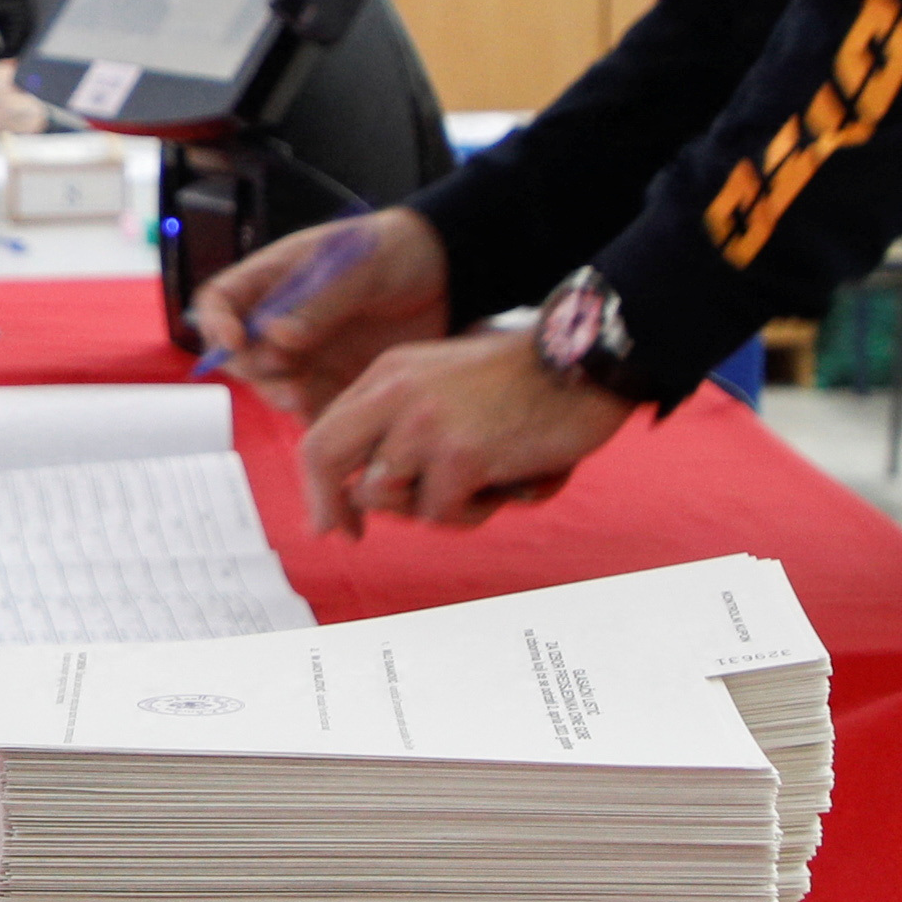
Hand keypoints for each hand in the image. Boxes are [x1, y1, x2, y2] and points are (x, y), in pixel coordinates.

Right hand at [189, 207, 448, 411]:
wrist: (448, 275)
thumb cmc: (398, 251)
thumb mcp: (360, 267)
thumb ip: (321, 301)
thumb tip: (277, 336)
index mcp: (276, 278)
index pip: (221, 300)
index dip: (216, 323)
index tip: (235, 342)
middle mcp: (282, 319)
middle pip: (241, 353)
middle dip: (253, 370)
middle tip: (284, 376)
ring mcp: (308, 352)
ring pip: (272, 384)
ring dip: (280, 396)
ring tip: (305, 398)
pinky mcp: (335, 380)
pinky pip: (313, 406)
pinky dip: (316, 417)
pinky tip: (334, 416)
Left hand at [294, 331, 634, 539]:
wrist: (582, 366)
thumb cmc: (521, 385)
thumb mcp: (442, 387)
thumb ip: (398, 426)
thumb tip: (356, 493)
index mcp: (388, 374)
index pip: (323, 432)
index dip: (318, 485)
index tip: (334, 520)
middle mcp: (396, 392)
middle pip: (324, 457)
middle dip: (332, 506)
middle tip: (352, 535)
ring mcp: (425, 424)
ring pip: (386, 497)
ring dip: (427, 508)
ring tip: (473, 487)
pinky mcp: (460, 455)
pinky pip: (440, 513)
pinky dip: (470, 511)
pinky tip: (501, 485)